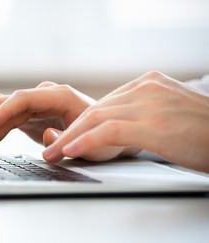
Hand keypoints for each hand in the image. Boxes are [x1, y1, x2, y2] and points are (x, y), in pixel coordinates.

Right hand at [0, 81, 95, 162]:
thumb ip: (69, 138)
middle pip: (3, 105)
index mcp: (58, 96)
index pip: (22, 99)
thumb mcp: (94, 143)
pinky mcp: (26, 115)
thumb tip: (46, 134)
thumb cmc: (103, 138)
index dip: (1, 114)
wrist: (107, 134)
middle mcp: (42, 96)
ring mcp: (32, 105)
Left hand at [43, 71, 208, 172]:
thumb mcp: (168, 118)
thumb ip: (141, 117)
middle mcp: (146, 88)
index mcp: (148, 85)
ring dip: (70, 138)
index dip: (80, 124)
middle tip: (50, 149)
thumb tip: (114, 131)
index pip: (104, 104)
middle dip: (69, 131)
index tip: (63, 138)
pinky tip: (70, 151)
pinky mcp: (154, 122)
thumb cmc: (204, 134)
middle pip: (95, 109)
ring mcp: (150, 102)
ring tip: (53, 154)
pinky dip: (86, 141)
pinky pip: (109, 130)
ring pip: (96, 118)